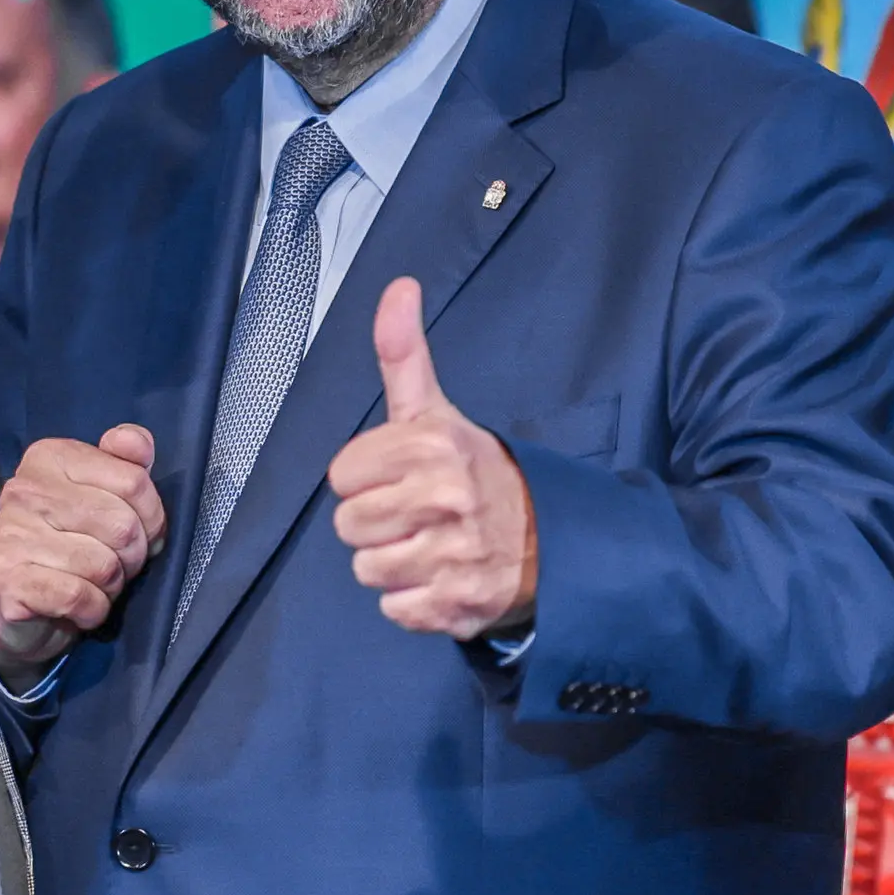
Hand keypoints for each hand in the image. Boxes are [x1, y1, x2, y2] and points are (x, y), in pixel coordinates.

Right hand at [0, 425, 166, 684]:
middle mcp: (25, 489)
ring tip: (92, 585)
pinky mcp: (7, 580)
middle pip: (123, 526)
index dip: (151, 518)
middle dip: (132, 558)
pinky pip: (80, 597)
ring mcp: (11, 534)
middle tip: (114, 565)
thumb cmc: (71, 547)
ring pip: (104, 566)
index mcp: (50, 457)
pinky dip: (92, 610)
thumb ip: (127, 464)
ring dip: (110, 588)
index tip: (136, 531)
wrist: (20, 611)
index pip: (134, 481)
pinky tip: (78, 607)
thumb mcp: (103, 496)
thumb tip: (138, 443)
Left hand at [327, 278, 536, 638]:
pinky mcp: (459, 606)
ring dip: (391, 563)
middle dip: (375, 522)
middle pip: (348, 525)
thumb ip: (404, 354)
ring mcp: (455, 555)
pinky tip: (440, 577)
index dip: (365, 478)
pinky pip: (393, 608)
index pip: (341, 475)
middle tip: (415, 513)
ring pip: (366, 569)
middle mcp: (446, 498)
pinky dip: (412, 600)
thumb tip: (398, 286)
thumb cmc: (474, 471)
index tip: (399, 475)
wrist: (552, 538)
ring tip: (428, 544)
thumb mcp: (436, 410)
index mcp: (434, 446)